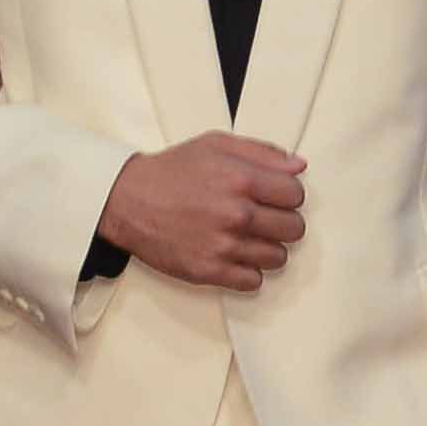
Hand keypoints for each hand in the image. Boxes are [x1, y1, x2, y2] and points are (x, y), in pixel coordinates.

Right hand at [101, 133, 306, 288]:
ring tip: (248, 238)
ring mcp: (223, 245)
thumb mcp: (215, 144)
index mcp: (241, 179)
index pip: (296, 195)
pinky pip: (253, 281)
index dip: (289, 195)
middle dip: (283, 222)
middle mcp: (236, 214)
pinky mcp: (208, 271)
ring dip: (268, 248)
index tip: (275, 197)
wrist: (127, 200)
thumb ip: (261, 152)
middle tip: (264, 219)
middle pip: (294, 229)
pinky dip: (248, 271)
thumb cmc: (172, 171)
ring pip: (278, 258)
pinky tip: (235, 256)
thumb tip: (299, 166)